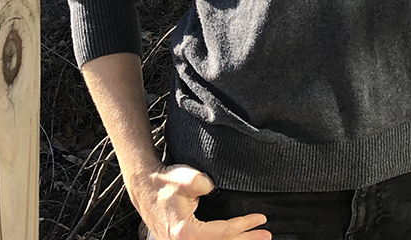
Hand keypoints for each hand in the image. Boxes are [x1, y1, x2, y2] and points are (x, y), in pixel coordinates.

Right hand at [128, 163, 270, 239]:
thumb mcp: (186, 178)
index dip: (244, 226)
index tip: (261, 218)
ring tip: (254, 239)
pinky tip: (233, 238)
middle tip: (265, 235)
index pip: (223, 232)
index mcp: (186, 232)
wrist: (144, 187)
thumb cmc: (164, 183)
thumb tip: (216, 190)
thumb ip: (204, 184)